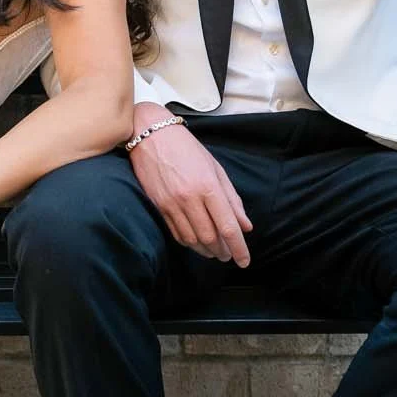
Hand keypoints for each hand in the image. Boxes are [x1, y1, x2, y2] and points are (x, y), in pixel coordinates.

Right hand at [127, 104, 251, 266]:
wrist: (150, 135)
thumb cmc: (186, 148)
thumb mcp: (215, 168)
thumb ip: (232, 198)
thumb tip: (245, 225)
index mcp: (208, 186)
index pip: (228, 226)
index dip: (239, 248)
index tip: (244, 261)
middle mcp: (190, 198)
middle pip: (210, 237)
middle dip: (223, 252)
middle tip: (229, 256)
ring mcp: (172, 204)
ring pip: (192, 239)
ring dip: (206, 251)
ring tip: (215, 252)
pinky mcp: (159, 206)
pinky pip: (176, 233)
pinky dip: (189, 243)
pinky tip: (197, 243)